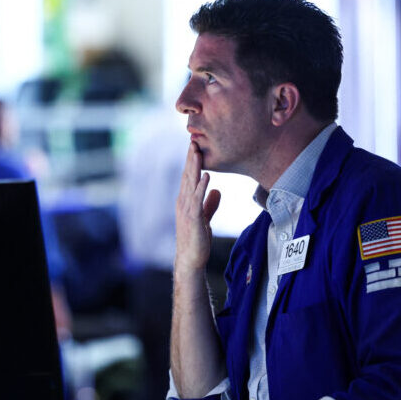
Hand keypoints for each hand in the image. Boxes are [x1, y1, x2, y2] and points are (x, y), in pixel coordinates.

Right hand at [174, 142, 220, 272]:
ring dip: (194, 168)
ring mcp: (187, 210)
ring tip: (197, 152)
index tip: (194, 146)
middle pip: (187, 176)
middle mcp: (183, 202)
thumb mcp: (204, 217)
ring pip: (191, 184)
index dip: (191, 162)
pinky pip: (197, 200)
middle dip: (190, 159)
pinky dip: (201, 187)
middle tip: (193, 141)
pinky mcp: (193, 219)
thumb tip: (217, 190)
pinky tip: (206, 176)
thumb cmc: (196, 239)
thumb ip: (209, 203)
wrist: (191, 258)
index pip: (188, 177)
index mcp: (185, 200)